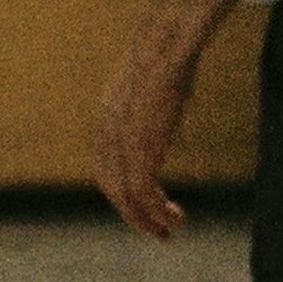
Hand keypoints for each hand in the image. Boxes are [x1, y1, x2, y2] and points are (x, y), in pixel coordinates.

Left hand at [97, 0, 228, 240]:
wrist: (163, 50)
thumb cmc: (166, 56)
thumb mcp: (153, 80)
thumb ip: (153, 95)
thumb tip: (171, 83)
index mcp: (106, 121)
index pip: (106, 168)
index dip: (121, 190)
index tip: (143, 202)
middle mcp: (107, 138)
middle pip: (112, 187)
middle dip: (132, 213)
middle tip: (155, 229)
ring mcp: (121, 147)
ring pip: (126, 197)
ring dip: (146, 220)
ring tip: (168, 232)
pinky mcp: (140, 152)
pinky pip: (143, 194)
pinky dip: (157, 212)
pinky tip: (176, 217)